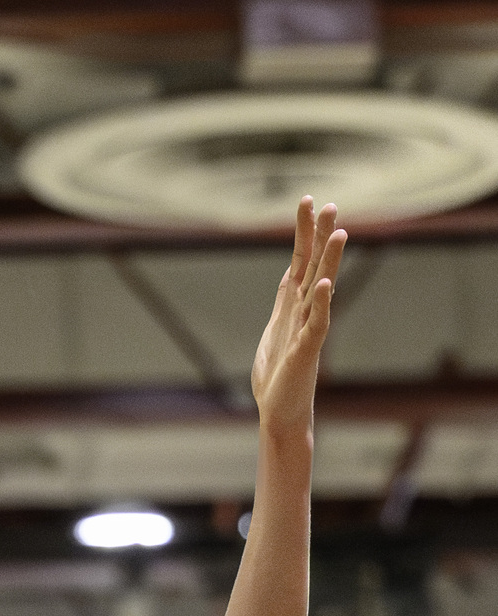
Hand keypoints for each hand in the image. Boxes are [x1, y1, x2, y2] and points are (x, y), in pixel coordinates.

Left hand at [251, 196, 345, 439]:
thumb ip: (284, 304)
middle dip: (321, 236)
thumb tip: (290, 280)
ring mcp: (308, 330)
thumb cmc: (277, 377)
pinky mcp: (307, 351)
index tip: (308, 202)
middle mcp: (305, 312)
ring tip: (340, 232)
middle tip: (330, 204)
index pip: (301, 261)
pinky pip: (317, 324)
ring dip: (330, 261)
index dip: (304, 233)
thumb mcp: (275, 331)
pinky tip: (323, 284)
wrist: (279, 413)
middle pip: (315, 267)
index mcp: (293, 306)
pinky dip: (320, 304)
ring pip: (322, 289)